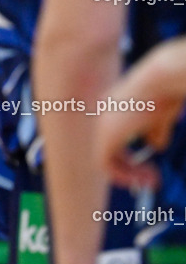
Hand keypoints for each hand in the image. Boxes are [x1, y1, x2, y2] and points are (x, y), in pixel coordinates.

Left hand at [98, 48, 184, 189]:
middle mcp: (101, 118)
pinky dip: (123, 176)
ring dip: (128, 175)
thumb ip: (155, 131)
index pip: (112, 140)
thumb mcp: (159, 116)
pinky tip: (143, 178)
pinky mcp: (105, 136)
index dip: (128, 158)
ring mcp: (100, 127)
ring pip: (105, 161)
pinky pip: (104, 165)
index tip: (149, 167)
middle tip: (151, 180)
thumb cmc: (163, 93)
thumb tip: (156, 147)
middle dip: (130, 169)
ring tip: (151, 181)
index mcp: (109, 110)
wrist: (158, 81)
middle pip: (107, 151)